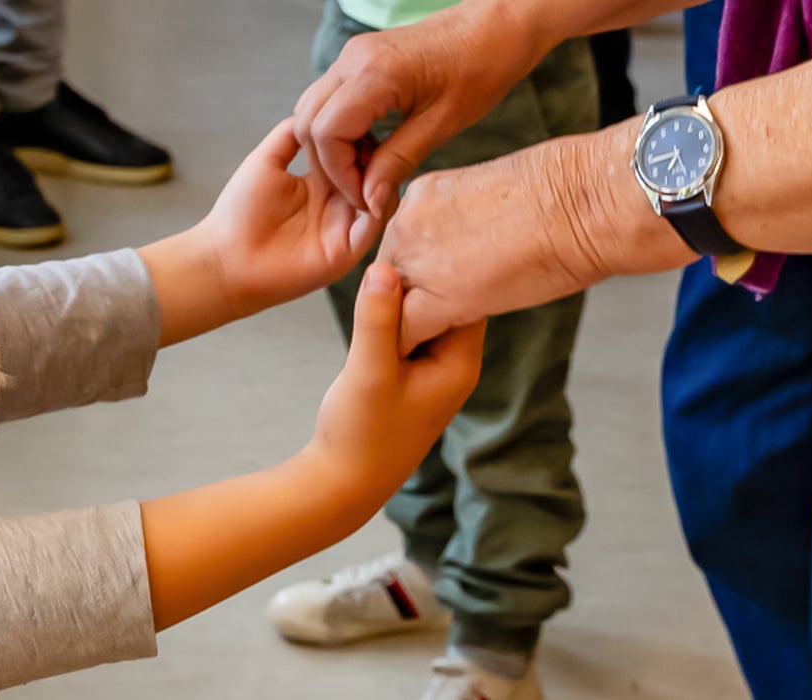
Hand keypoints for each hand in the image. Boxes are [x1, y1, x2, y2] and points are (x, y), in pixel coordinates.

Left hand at [195, 118, 381, 317]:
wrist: (227, 258)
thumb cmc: (239, 214)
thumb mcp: (267, 160)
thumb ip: (292, 134)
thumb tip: (314, 109)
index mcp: (322, 184)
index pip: (356, 155)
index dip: (363, 136)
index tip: (365, 117)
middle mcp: (339, 205)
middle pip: (374, 174)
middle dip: (378, 154)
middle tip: (377, 136)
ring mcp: (346, 228)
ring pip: (381, 197)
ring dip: (381, 177)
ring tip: (374, 159)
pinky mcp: (347, 250)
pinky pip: (374, 225)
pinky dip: (379, 205)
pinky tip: (372, 185)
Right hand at [294, 2, 540, 215]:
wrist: (496, 28)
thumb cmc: (481, 67)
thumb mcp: (443, 123)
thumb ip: (399, 161)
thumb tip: (370, 201)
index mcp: (375, 73)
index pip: (326, 133)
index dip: (340, 175)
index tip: (367, 199)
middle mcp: (353, 59)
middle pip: (308, 123)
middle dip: (330, 166)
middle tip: (365, 192)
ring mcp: (353, 56)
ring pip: (313, 111)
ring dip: (332, 149)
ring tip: (370, 173)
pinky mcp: (360, 60)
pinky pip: (331, 101)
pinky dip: (340, 131)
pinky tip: (372, 150)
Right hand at [311, 264, 485, 492]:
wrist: (342, 482)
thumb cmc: (360, 433)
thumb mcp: (368, 371)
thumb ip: (377, 319)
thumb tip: (385, 267)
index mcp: (461, 363)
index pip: (469, 295)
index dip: (445, 266)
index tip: (416, 241)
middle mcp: (456, 364)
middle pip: (452, 300)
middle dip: (425, 276)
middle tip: (396, 245)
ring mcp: (434, 370)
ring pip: (428, 312)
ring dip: (405, 295)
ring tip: (380, 269)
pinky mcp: (412, 373)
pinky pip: (410, 328)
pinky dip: (394, 313)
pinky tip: (372, 300)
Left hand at [377, 122, 698, 353]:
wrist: (589, 201)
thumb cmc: (568, 196)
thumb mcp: (497, 199)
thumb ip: (469, 225)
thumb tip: (476, 247)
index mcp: (422, 195)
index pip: (401, 249)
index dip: (421, 277)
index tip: (445, 293)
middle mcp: (407, 222)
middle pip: (391, 279)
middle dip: (413, 303)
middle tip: (443, 326)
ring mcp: (414, 257)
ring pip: (393, 309)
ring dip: (416, 328)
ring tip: (441, 343)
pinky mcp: (434, 296)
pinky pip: (407, 333)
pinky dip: (421, 349)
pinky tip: (441, 354)